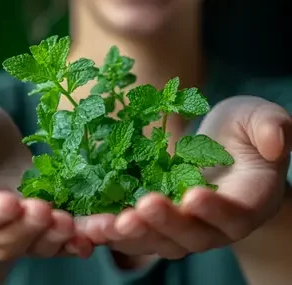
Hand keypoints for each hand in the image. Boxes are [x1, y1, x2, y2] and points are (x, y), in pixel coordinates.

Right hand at [0, 95, 92, 260]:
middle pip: (2, 238)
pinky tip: (95, 233)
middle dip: (25, 228)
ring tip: (72, 224)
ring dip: (54, 237)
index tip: (7, 203)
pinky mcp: (43, 216)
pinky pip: (60, 236)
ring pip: (34, 242)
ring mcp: (16, 222)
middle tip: (44, 210)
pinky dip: (77, 239)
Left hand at [78, 96, 291, 258]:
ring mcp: (187, 226)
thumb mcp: (260, 119)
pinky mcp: (162, 221)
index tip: (191, 197)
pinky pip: (139, 232)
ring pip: (161, 241)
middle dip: (163, 225)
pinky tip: (87, 226)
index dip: (215, 210)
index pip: (235, 213)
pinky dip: (114, 233)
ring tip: (99, 225)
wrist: (227, 151)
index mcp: (247, 200)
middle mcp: (217, 223)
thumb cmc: (245, 132)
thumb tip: (276, 142)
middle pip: (193, 236)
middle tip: (135, 212)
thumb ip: (272, 127)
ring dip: (131, 236)